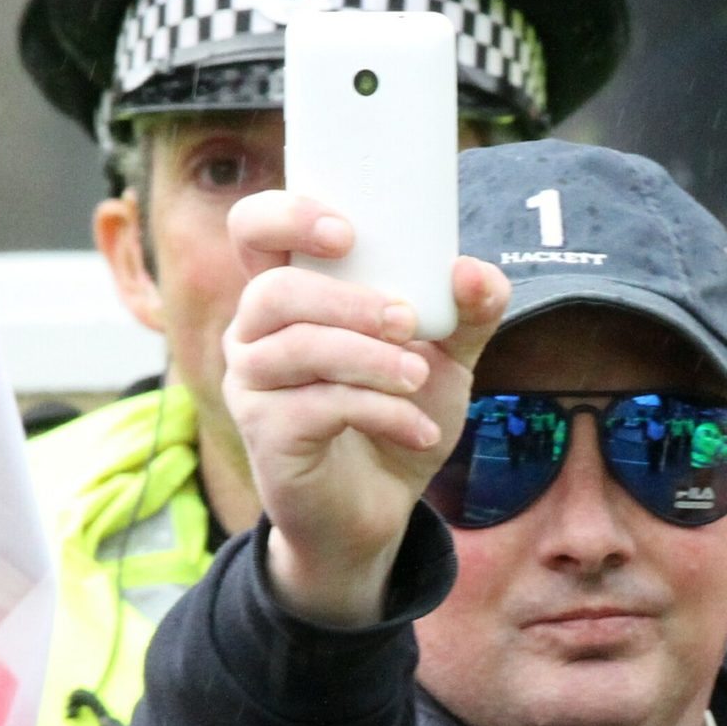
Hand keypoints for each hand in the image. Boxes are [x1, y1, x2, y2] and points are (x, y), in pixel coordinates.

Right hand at [220, 190, 512, 626]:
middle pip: (275, 291)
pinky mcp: (265, 435)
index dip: (286, 216)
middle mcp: (254, 333)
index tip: (347, 232)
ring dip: (369, 359)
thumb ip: (467, 313)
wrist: (379, 509)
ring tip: (419, 379)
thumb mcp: (443, 360)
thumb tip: (475, 272)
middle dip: (348, 302)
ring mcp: (251, 385)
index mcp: (289, 294)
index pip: (254, 230)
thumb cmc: (396, 415)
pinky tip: (419, 430)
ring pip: (296, 349)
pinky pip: (318, 408)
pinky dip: (380, 412)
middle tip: (409, 322)